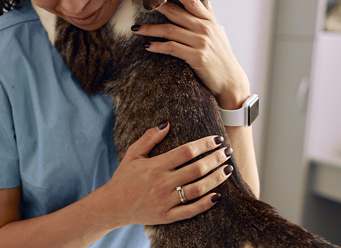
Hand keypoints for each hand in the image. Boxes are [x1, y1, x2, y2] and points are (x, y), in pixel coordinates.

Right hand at [101, 122, 232, 226]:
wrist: (112, 206)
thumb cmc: (124, 177)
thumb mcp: (132, 154)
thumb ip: (149, 138)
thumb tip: (167, 123)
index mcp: (154, 166)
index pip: (185, 152)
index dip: (204, 144)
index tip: (217, 139)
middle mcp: (161, 183)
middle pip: (196, 169)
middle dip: (215, 159)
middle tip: (227, 152)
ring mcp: (165, 201)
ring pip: (197, 189)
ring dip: (216, 179)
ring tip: (227, 169)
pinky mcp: (166, 216)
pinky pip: (190, 211)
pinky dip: (205, 204)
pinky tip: (218, 195)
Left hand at [132, 0, 250, 108]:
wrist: (230, 81)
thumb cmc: (221, 56)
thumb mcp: (218, 32)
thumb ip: (209, 15)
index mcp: (209, 20)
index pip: (192, 0)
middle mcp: (205, 28)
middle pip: (175, 12)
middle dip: (155, 4)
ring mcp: (201, 42)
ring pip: (170, 30)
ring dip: (150, 29)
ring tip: (135, 28)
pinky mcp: (196, 57)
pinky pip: (172, 48)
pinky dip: (158, 46)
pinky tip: (147, 46)